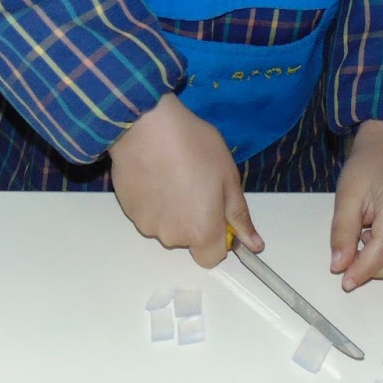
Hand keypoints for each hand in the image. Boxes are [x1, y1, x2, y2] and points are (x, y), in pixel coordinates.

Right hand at [109, 94, 261, 267]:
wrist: (146, 125)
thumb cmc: (193, 146)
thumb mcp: (228, 177)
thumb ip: (239, 216)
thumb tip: (254, 244)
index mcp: (202, 231)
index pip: (211, 258)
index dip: (217, 238)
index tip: (216, 211)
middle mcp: (173, 236)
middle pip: (187, 239)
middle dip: (193, 220)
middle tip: (194, 183)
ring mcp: (146, 224)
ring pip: (165, 225)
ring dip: (171, 210)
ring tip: (171, 175)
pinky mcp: (128, 209)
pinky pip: (146, 213)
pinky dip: (152, 200)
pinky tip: (154, 173)